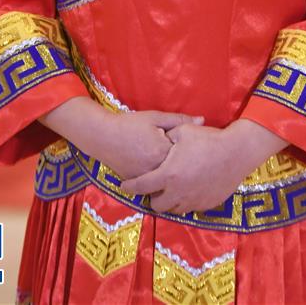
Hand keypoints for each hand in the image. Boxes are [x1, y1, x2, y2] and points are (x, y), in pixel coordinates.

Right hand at [40, 97, 203, 181]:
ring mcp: (144, 179)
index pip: (186, 157)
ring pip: (166, 185)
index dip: (193, 154)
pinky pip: (153, 188)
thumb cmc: (130, 124)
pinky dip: (161, 185)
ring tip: (186, 178)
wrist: (102, 136)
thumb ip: (179, 120)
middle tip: (198, 169)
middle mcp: (154, 169)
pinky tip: (169, 181)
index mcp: (162, 152)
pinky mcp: (136, 183)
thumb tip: (202, 120)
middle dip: (187, 172)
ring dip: (175, 182)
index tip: (201, 151)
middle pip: (178, 175)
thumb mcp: (155, 117)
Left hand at [120, 119, 286, 213]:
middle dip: (152, 197)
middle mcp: (178, 192)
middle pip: (156, 205)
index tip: (124, 186)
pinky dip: (185, 201)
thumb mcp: (183, 132)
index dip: (130, 187)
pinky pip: (190, 208)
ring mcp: (193, 201)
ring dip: (169, 201)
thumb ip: (167, 135)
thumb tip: (158, 138)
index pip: (141, 186)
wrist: (236, 152)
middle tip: (154, 187)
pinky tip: (188, 188)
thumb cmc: (208, 139)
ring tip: (171, 188)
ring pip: (173, 209)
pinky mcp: (206, 205)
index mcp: (168, 174)